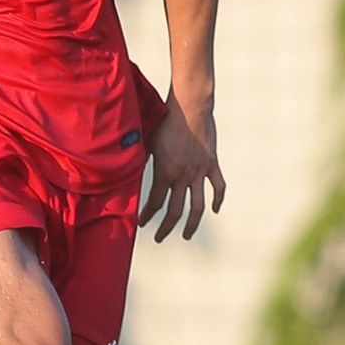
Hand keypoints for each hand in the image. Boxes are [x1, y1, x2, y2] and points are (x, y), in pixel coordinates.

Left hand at [139, 97, 225, 242]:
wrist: (190, 107)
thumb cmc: (165, 121)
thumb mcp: (147, 141)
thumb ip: (140, 159)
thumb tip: (126, 168)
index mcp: (164, 172)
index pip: (154, 202)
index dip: (147, 215)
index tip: (142, 223)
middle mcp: (182, 176)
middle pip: (175, 211)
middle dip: (166, 228)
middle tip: (159, 238)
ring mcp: (199, 172)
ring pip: (198, 206)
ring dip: (192, 224)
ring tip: (186, 235)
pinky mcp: (212, 164)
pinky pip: (218, 187)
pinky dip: (217, 200)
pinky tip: (214, 209)